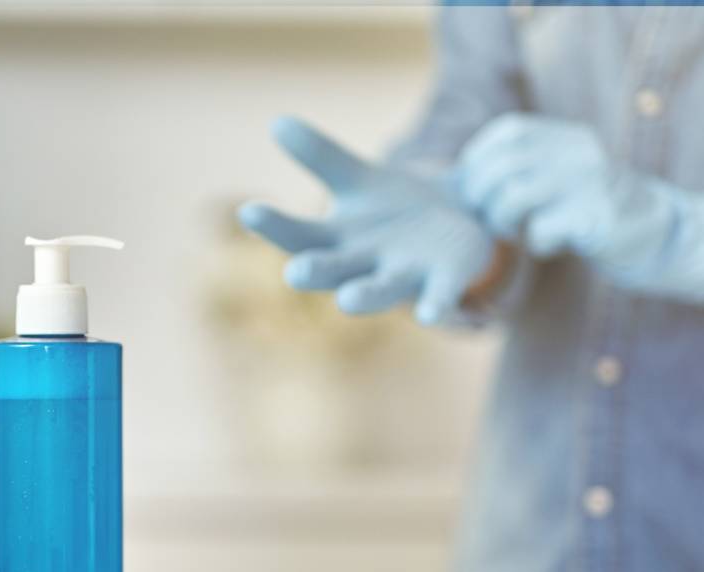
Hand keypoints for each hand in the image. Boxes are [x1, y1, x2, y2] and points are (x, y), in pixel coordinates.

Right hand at [238, 116, 494, 324]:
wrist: (457, 226)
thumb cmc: (392, 210)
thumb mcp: (356, 180)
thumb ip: (320, 156)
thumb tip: (277, 122)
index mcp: (336, 239)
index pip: (298, 235)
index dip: (273, 224)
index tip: (247, 211)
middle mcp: (362, 264)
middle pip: (331, 270)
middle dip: (313, 271)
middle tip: (294, 273)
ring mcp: (403, 275)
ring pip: (380, 290)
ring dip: (364, 296)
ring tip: (347, 302)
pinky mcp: (444, 280)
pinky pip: (438, 297)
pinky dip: (434, 307)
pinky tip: (431, 316)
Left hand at [456, 113, 703, 303]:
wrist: (657, 235)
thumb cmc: (589, 211)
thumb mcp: (556, 178)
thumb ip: (517, 169)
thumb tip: (452, 180)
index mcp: (565, 136)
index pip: (506, 133)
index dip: (479, 162)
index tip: (475, 190)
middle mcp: (578, 150)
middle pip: (502, 165)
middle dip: (482, 198)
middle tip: (492, 220)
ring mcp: (588, 181)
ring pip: (514, 195)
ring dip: (504, 222)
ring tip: (518, 233)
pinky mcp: (596, 216)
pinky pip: (542, 229)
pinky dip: (536, 242)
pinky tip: (550, 245)